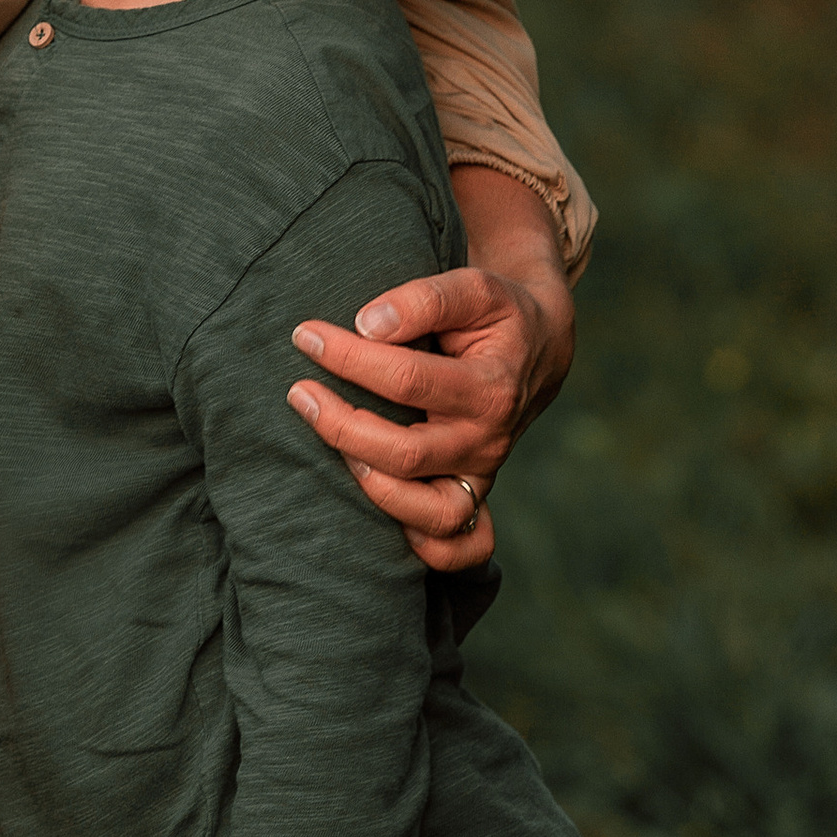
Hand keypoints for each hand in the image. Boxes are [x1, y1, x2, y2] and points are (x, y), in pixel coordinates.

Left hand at [286, 169, 574, 573]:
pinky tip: (379, 510)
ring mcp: (481, 474)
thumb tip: (367, 323)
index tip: (306, 335)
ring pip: (433, 515)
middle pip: (407, 454)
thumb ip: (424, 300)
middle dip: (341, 425)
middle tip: (298, 391)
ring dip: (373, 486)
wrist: (539, 348)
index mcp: (490, 387)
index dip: (348, 357)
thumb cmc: (497, 315)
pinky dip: (424, 547)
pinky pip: (457, 547)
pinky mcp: (472, 495)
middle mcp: (488, 440)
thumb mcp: (474, 288)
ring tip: (331, 444)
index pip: (406, 379)